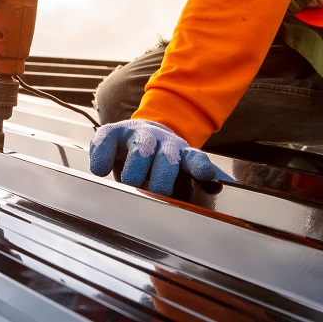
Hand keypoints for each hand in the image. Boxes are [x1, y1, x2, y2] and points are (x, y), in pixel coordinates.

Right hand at [89, 120, 231, 195]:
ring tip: (129, 182)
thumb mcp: (181, 167)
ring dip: (136, 169)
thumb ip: (198, 174)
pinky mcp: (112, 133)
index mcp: (181, 153)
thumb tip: (222, 185)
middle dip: (163, 176)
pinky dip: (102, 156)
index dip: (200, 166)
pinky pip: (105, 141)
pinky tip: (100, 169)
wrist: (139, 131)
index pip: (194, 158)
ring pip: (141, 150)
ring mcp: (137, 136)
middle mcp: (161, 142)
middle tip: (158, 192)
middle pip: (166, 158)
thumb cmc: (161, 159)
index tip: (207, 175)